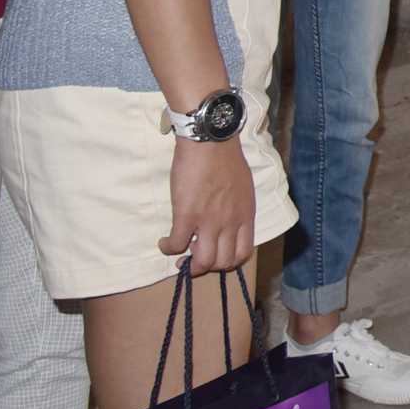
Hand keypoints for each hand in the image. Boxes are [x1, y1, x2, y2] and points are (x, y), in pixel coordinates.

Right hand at [162, 131, 255, 271]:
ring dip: (188, 264)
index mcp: (245, 215)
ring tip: (179, 255)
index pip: (242, 253)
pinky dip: (168, 248)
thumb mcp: (243, 188)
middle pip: (223, 262)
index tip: (215, 257)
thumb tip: (227, 221)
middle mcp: (230, 223)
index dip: (227, 262)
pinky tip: (164, 243)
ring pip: (203, 261)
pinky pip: (176, 244)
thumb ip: (237, 208)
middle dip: (207, 266)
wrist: (212, 141)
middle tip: (193, 259)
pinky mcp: (187, 215)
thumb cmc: (226, 158)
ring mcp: (209, 221)